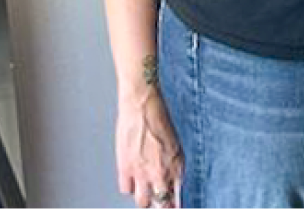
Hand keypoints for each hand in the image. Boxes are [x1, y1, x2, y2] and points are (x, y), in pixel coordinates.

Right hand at [116, 89, 183, 207]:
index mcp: (177, 165)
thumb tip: (171, 181)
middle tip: (158, 199)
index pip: (177, 197)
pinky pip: (126, 189)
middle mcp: (161, 172)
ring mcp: (143, 173)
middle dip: (161, 203)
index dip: (175, 205)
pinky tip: (131, 178)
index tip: (173, 206)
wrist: (142, 106)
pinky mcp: (126, 169)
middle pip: (161, 203)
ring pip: (143, 202)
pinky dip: (128, 186)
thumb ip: (172, 165)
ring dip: (144, 197)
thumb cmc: (159, 119)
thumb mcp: (174, 144)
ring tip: (145, 189)